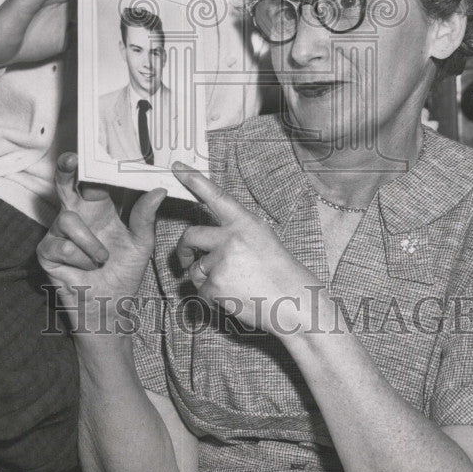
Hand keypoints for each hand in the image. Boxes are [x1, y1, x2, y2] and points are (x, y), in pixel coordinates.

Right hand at [37, 153, 166, 332]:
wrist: (110, 308)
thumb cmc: (124, 273)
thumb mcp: (141, 243)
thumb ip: (145, 216)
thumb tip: (158, 189)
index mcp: (100, 208)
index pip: (94, 179)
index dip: (94, 163)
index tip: (99, 146)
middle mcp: (78, 215)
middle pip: (66, 184)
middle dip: (66, 169)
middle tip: (71, 159)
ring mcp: (58, 232)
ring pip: (67, 219)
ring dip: (90, 242)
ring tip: (102, 258)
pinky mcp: (46, 251)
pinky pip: (61, 244)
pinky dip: (79, 258)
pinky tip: (85, 268)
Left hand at [172, 162, 322, 338]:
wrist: (295, 304)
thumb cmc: (282, 274)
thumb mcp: (264, 239)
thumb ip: (238, 231)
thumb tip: (215, 232)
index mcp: (245, 223)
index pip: (215, 196)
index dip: (194, 180)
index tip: (177, 167)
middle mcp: (231, 238)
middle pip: (190, 235)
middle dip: (183, 249)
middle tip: (185, 258)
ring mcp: (222, 262)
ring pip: (195, 268)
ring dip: (205, 278)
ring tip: (232, 285)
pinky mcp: (216, 285)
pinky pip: (202, 290)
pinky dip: (212, 297)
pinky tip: (233, 298)